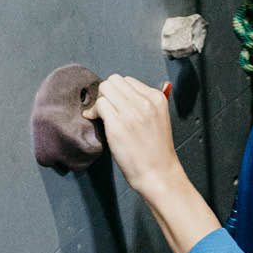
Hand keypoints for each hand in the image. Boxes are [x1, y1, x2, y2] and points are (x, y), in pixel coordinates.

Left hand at [82, 74, 178, 195]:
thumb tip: (120, 95)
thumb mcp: (159, 118)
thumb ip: (144, 104)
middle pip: (115, 80)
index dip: (119, 92)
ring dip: (100, 100)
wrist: (158, 172)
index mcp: (157, 98)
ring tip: (100, 114)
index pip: (129, 80)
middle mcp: (145, 102)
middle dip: (107, 92)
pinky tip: (94, 119)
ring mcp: (131, 112)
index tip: (115, 104)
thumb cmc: (156, 150)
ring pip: (106, 88)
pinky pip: (100, 104)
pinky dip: (93, 111)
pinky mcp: (118, 124)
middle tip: (105, 107)